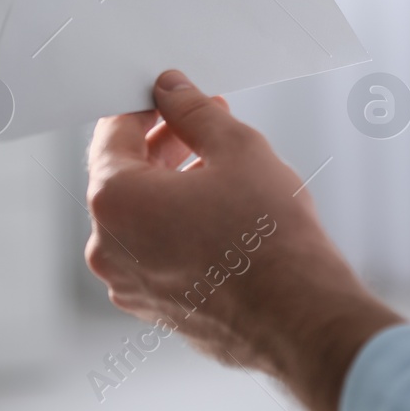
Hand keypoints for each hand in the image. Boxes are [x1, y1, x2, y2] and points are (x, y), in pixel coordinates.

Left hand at [85, 70, 403, 410]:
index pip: (112, 133)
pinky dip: (175, 225)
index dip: (145, 105)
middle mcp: (108, 247)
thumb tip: (171, 91)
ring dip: (171, 183)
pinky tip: (217, 212)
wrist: (300, 319)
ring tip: (219, 166)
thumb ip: (193, 111)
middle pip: (123, 174)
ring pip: (139, 215)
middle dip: (162, 143)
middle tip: (203, 124)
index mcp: (115, 201)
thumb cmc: (270, 240)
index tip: (172, 97)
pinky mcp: (153, 307)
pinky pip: (153, 250)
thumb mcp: (237, 149)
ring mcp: (129, 283)